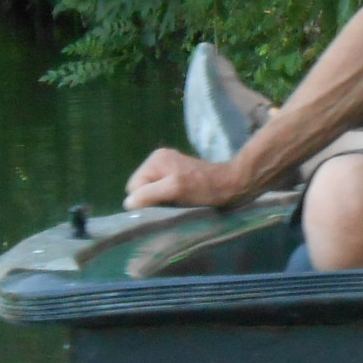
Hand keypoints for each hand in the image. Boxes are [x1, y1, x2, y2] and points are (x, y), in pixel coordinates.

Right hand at [124, 147, 245, 209]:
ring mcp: (168, 167)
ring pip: (151, 192)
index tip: (164, 203)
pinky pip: (162, 191)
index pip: (133, 188)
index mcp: (155, 160)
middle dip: (153, 199)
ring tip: (179, 201)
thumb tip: (129, 203)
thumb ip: (149, 194)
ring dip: (162, 200)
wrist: (234, 185)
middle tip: (173, 202)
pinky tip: (183, 199)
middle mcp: (158, 160)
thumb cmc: (205, 189)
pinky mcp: (178, 176)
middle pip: (141, 190)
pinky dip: (169, 198)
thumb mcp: (174, 190)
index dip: (146, 200)